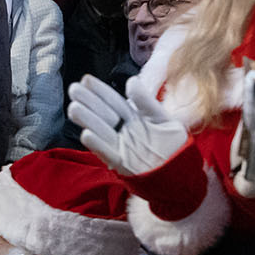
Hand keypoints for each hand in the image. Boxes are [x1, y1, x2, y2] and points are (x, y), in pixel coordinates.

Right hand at [66, 74, 188, 176]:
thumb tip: (131, 81)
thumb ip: (147, 102)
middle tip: (74, 89)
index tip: (86, 80)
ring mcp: (121, 147)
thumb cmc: (174, 146)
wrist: (181, 175)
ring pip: (101, 131)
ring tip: (74, 108)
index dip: (100, 91)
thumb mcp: (164, 119)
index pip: (114, 101)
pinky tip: (86, 134)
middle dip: (88, 102)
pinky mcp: (122, 164)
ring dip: (87, 120)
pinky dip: (97, 144)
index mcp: (133, 118)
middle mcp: (124, 131)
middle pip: (103, 113)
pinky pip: (107, 152)